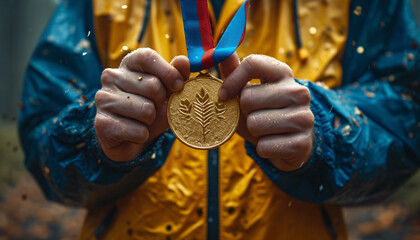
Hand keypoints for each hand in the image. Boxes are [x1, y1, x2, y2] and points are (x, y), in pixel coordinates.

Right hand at [94, 48, 189, 161]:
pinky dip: (142, 136)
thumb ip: (177, 76)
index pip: (147, 57)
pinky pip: (138, 131)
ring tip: (142, 122)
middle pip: (152, 86)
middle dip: (161, 103)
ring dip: (151, 121)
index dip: (167, 71)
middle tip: (153, 109)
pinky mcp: (102, 123)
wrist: (130, 141)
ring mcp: (103, 98)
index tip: (178, 86)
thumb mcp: (167, 92)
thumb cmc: (150, 111)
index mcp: (128, 64)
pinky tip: (133, 134)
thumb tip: (183, 61)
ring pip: (146, 110)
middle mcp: (111, 76)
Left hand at [218, 54, 313, 170]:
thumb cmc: (262, 112)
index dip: (232, 80)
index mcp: (283, 73)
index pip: (252, 63)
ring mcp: (304, 117)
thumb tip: (220, 50)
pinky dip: (262, 149)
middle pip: (248, 98)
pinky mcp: (303, 143)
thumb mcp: (246, 91)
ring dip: (253, 132)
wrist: (288, 144)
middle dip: (244, 112)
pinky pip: (264, 146)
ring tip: (265, 130)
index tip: (223, 95)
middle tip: (256, 116)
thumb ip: (233, 72)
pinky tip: (273, 144)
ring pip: (255, 124)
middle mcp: (298, 91)